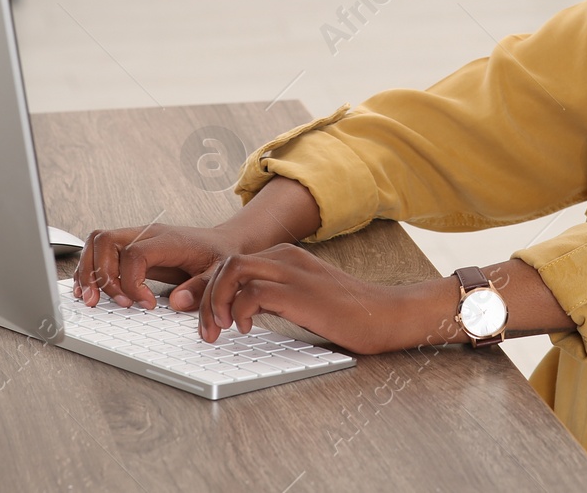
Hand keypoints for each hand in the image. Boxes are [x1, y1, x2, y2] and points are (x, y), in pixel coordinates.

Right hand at [74, 223, 242, 309]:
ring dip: (89, 271)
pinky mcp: (131, 247)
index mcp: (168, 240)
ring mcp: (137, 237)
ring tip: (90, 299)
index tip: (144, 304)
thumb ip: (201, 288)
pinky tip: (90, 289)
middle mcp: (148, 234)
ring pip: (97, 242)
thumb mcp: (220, 273)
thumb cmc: (220, 256)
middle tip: (103, 302)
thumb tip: (175, 302)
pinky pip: (101, 251)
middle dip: (99, 275)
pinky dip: (91, 269)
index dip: (131, 282)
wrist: (222, 242)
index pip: (134, 253)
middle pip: (106, 241)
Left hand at [199, 243, 462, 353]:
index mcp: (286, 257)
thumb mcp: (303, 301)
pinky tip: (245, 329)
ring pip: (233, 270)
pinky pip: (253, 291)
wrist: (388, 314)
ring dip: (216, 301)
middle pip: (226, 263)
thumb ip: (275, 298)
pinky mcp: (301, 292)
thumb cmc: (350, 314)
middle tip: (204, 329)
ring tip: (218, 329)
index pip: (232, 263)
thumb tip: (241, 313)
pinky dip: (239, 310)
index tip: (198, 315)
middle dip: (205, 296)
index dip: (208, 288)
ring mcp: (293, 272)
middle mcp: (286, 257)